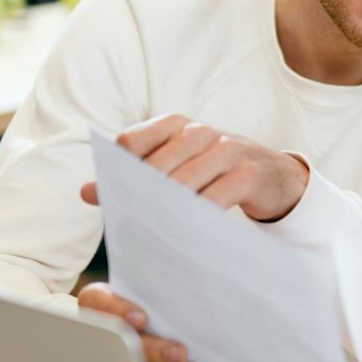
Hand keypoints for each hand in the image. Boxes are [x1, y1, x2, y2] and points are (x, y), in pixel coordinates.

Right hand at [77, 282, 201, 361]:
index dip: (119, 310)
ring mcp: (109, 357)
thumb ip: (159, 297)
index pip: (97, 300)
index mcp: (99, 301)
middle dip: (153, 350)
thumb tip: (191, 305)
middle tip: (179, 354)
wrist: (148, 320)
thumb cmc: (151, 300)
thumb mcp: (149, 292)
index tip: (142, 319)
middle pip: (120, 342)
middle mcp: (100, 329)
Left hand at [80, 113, 309, 221]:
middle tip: (124, 225)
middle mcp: (200, 132)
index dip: (113, 170)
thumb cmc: (216, 171)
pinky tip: (183, 237)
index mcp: (176, 124)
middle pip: (155, 166)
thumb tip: (85, 192)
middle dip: (136, 197)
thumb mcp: (179, 163)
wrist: (276, 175)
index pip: (132, 141)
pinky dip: (195, 220)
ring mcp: (226, 151)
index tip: (103, 198)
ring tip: (148, 235)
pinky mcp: (247, 175)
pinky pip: (213, 200)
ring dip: (163, 212)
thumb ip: (136, 174)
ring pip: (182, 184)